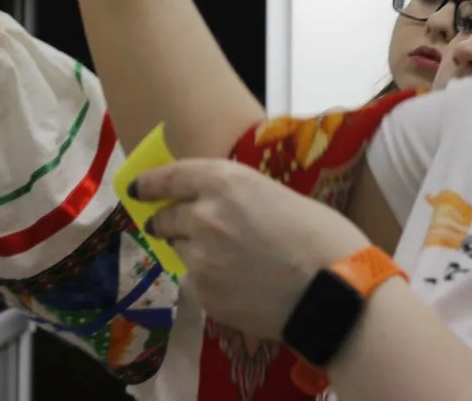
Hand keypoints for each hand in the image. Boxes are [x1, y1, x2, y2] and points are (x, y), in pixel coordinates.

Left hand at [136, 160, 370, 339]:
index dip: (149, 182)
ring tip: (231, 260)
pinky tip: (242, 284)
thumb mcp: (276, 196)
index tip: (137, 188)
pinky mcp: (205, 294)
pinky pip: (198, 281)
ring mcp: (200, 259)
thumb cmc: (322, 234)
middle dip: (168, 220)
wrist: (334, 291)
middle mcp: (203, 216)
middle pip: (166, 216)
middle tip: (178, 226)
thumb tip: (216, 206)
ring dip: (195, 251)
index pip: (170, 177)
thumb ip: (237, 197)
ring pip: (181, 251)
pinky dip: (211, 280)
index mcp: (225, 182)